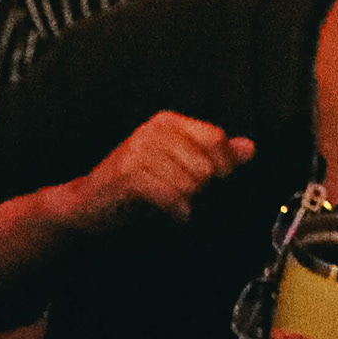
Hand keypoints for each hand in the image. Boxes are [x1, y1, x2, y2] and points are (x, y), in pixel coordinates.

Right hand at [54, 112, 253, 231]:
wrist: (87, 206)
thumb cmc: (134, 187)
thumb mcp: (177, 166)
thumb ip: (215, 156)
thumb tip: (249, 148)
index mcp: (167, 122)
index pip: (215, 138)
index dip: (223, 166)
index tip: (213, 182)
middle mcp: (153, 130)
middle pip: (205, 164)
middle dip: (199, 189)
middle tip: (180, 196)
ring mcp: (139, 150)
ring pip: (190, 182)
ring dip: (185, 202)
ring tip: (170, 205)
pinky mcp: (129, 175)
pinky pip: (171, 195)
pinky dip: (176, 212)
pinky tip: (171, 216)